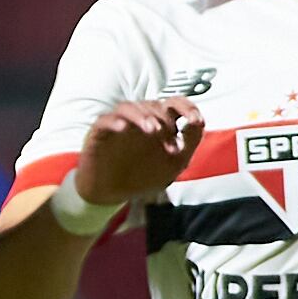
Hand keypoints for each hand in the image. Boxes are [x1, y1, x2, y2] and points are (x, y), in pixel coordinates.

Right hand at [74, 97, 204, 206]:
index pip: (174, 104)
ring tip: (152, 130)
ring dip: (143, 116)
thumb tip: (199, 123)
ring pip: (129, 107)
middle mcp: (139, 120)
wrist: (111, 195)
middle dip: (165, 121)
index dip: (187, 107)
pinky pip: (105, 120)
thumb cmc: (143, 176)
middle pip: (153, 105)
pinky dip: (115, 121)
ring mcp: (118, 125)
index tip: (196, 121)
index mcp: (159, 124)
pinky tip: (123, 129)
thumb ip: (190, 143)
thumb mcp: (175, 164)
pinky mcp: (99, 133)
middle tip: (170, 144)